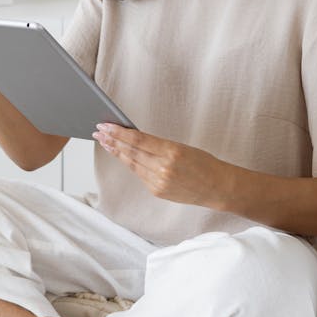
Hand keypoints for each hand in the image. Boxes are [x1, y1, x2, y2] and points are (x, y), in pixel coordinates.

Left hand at [92, 124, 226, 207]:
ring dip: (117, 152)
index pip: (138, 140)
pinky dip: (130, 164)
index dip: (119, 132)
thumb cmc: (203, 163)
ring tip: (105, 142)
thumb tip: (134, 138)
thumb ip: (158, 145)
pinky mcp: (157, 191)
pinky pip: (140, 175)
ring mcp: (158, 182)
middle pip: (131, 152)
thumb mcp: (182, 147)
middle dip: (112, 141)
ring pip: (132, 164)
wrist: (218, 187)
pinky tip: (122, 156)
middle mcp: (163, 168)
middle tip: (98, 131)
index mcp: (171, 152)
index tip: (106, 125)